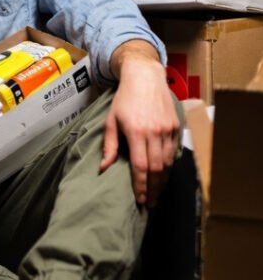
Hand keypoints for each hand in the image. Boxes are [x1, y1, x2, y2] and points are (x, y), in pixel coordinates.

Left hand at [100, 42, 179, 207]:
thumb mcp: (111, 121)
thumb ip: (109, 146)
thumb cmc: (125, 99)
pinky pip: (174, 152)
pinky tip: (164, 175)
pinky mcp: (176, 126)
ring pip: (168, 163)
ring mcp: (168, 129)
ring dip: (163, 180)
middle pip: (157, 169)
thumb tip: (103, 168)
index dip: (141, 185)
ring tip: (157, 193)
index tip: (140, 198)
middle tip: (150, 202)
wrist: (145, 77)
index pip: (140, 166)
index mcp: (136, 132)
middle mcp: (155, 132)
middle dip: (153, 189)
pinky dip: (169, 166)